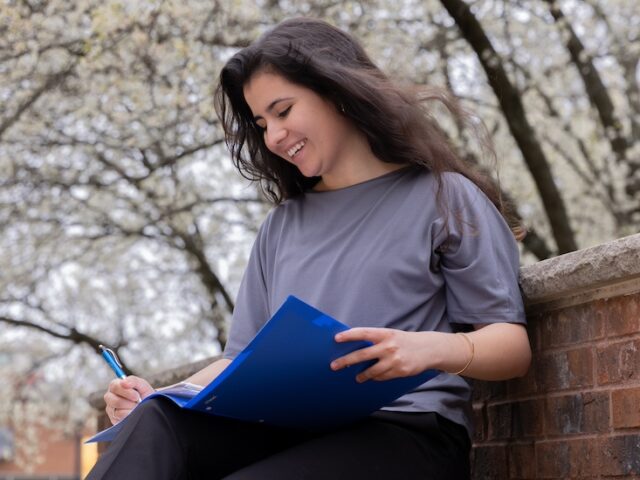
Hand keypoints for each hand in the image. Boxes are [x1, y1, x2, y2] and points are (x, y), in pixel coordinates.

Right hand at [104, 375, 153, 424]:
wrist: (148, 406)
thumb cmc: (143, 393)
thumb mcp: (142, 385)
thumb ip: (133, 381)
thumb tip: (123, 382)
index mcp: (115, 386)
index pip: (115, 386)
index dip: (127, 392)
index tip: (137, 396)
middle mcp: (110, 397)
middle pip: (115, 401)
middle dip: (130, 403)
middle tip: (138, 402)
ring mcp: (110, 409)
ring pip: (118, 412)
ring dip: (131, 409)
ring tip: (136, 407)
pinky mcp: (113, 419)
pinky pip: (120, 420)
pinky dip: (130, 416)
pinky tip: (133, 412)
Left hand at [330, 328, 444, 382]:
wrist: (428, 349)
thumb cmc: (404, 341)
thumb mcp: (391, 335)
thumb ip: (375, 340)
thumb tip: (354, 347)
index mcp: (385, 334)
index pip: (363, 333)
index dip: (349, 335)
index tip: (336, 338)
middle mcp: (389, 346)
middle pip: (363, 355)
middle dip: (346, 361)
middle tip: (334, 366)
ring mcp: (394, 360)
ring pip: (371, 371)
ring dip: (362, 375)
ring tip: (357, 377)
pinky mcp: (400, 371)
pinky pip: (382, 377)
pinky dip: (376, 377)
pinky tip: (373, 377)